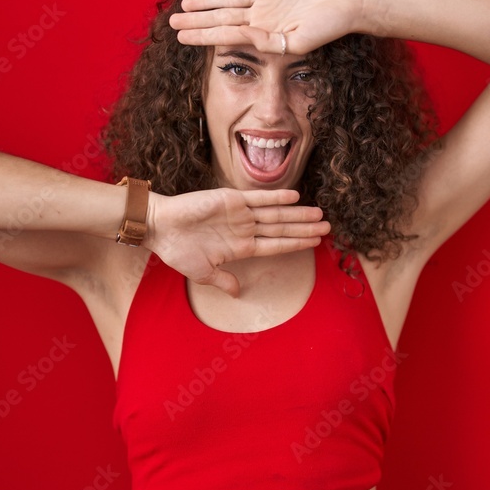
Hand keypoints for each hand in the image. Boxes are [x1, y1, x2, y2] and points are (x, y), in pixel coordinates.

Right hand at [144, 188, 329, 296]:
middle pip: (282, 228)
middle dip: (305, 228)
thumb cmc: (178, 251)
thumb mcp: (203, 272)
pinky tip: (295, 197)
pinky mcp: (231, 199)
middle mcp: (245, 229)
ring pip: (276, 214)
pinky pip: (258, 198)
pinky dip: (276, 197)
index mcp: (241, 247)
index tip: (316, 243)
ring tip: (319, 214)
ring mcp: (240, 213)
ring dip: (297, 214)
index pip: (276, 245)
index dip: (297, 243)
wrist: (160, 228)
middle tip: (329, 227)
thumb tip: (239, 293)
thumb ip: (224, 281)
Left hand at [169, 0, 371, 54]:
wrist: (352, 4)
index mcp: (265, 33)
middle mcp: (263, 15)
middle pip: (222, 16)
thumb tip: (242, 36)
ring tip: (185, 4)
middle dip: (196, 19)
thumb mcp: (298, 42)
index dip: (202, 34)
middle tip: (171, 21)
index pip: (225, 34)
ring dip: (207, 2)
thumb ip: (269, 41)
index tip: (180, 37)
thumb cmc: (330, 28)